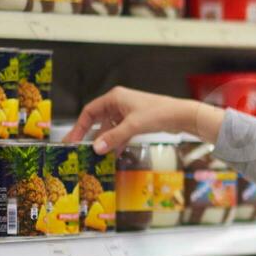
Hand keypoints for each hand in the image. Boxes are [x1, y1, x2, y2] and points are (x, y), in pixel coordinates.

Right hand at [62, 87, 223, 152]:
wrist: (182, 115)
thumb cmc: (159, 113)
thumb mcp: (133, 126)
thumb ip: (114, 137)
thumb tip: (96, 148)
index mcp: (115, 98)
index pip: (89, 111)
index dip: (80, 126)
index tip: (73, 140)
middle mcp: (119, 103)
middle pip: (99, 121)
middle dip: (91, 136)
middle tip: (80, 150)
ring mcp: (128, 113)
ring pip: (111, 129)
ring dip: (106, 142)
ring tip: (97, 157)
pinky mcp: (137, 122)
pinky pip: (121, 133)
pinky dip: (118, 142)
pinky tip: (114, 154)